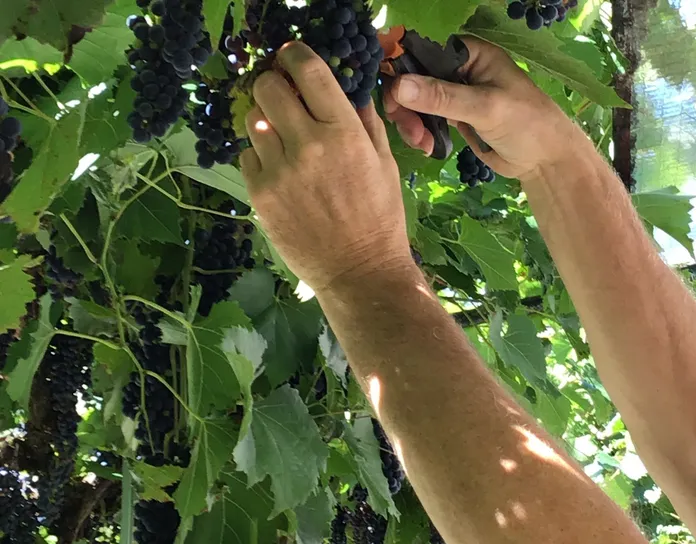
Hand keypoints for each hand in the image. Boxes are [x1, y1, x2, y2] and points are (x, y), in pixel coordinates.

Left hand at [240, 43, 410, 292]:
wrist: (358, 271)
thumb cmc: (379, 217)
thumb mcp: (384, 163)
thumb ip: (363, 120)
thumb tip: (345, 87)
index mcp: (344, 133)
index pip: (308, 71)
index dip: (294, 55)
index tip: (291, 56)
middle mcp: (308, 145)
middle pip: (268, 87)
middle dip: (273, 84)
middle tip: (282, 96)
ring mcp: (279, 171)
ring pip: (252, 119)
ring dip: (265, 120)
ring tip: (282, 138)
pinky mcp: (259, 194)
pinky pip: (246, 155)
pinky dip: (258, 154)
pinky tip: (278, 169)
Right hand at [384, 36, 579, 179]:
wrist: (543, 160)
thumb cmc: (525, 124)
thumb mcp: (484, 108)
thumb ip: (442, 97)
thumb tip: (399, 85)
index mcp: (470, 54)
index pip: (423, 52)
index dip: (402, 71)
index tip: (392, 99)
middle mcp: (459, 69)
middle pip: (412, 79)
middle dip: (405, 106)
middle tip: (410, 132)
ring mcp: (454, 94)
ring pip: (414, 101)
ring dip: (411, 123)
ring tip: (423, 144)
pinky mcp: (452, 117)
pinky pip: (424, 119)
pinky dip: (420, 133)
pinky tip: (428, 147)